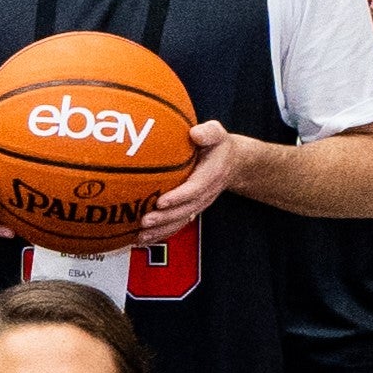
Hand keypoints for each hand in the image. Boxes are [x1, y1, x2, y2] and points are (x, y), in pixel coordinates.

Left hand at [135, 122, 245, 242]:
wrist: (231, 163)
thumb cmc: (218, 146)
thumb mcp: (217, 134)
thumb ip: (208, 132)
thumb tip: (195, 133)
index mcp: (210, 176)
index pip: (194, 189)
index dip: (178, 197)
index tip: (161, 201)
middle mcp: (204, 194)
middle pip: (184, 211)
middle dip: (164, 219)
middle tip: (145, 221)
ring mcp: (197, 204)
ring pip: (179, 221)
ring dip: (160, 231)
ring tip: (140, 236)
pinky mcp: (190, 209)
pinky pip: (176, 224)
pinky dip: (160, 233)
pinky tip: (142, 239)